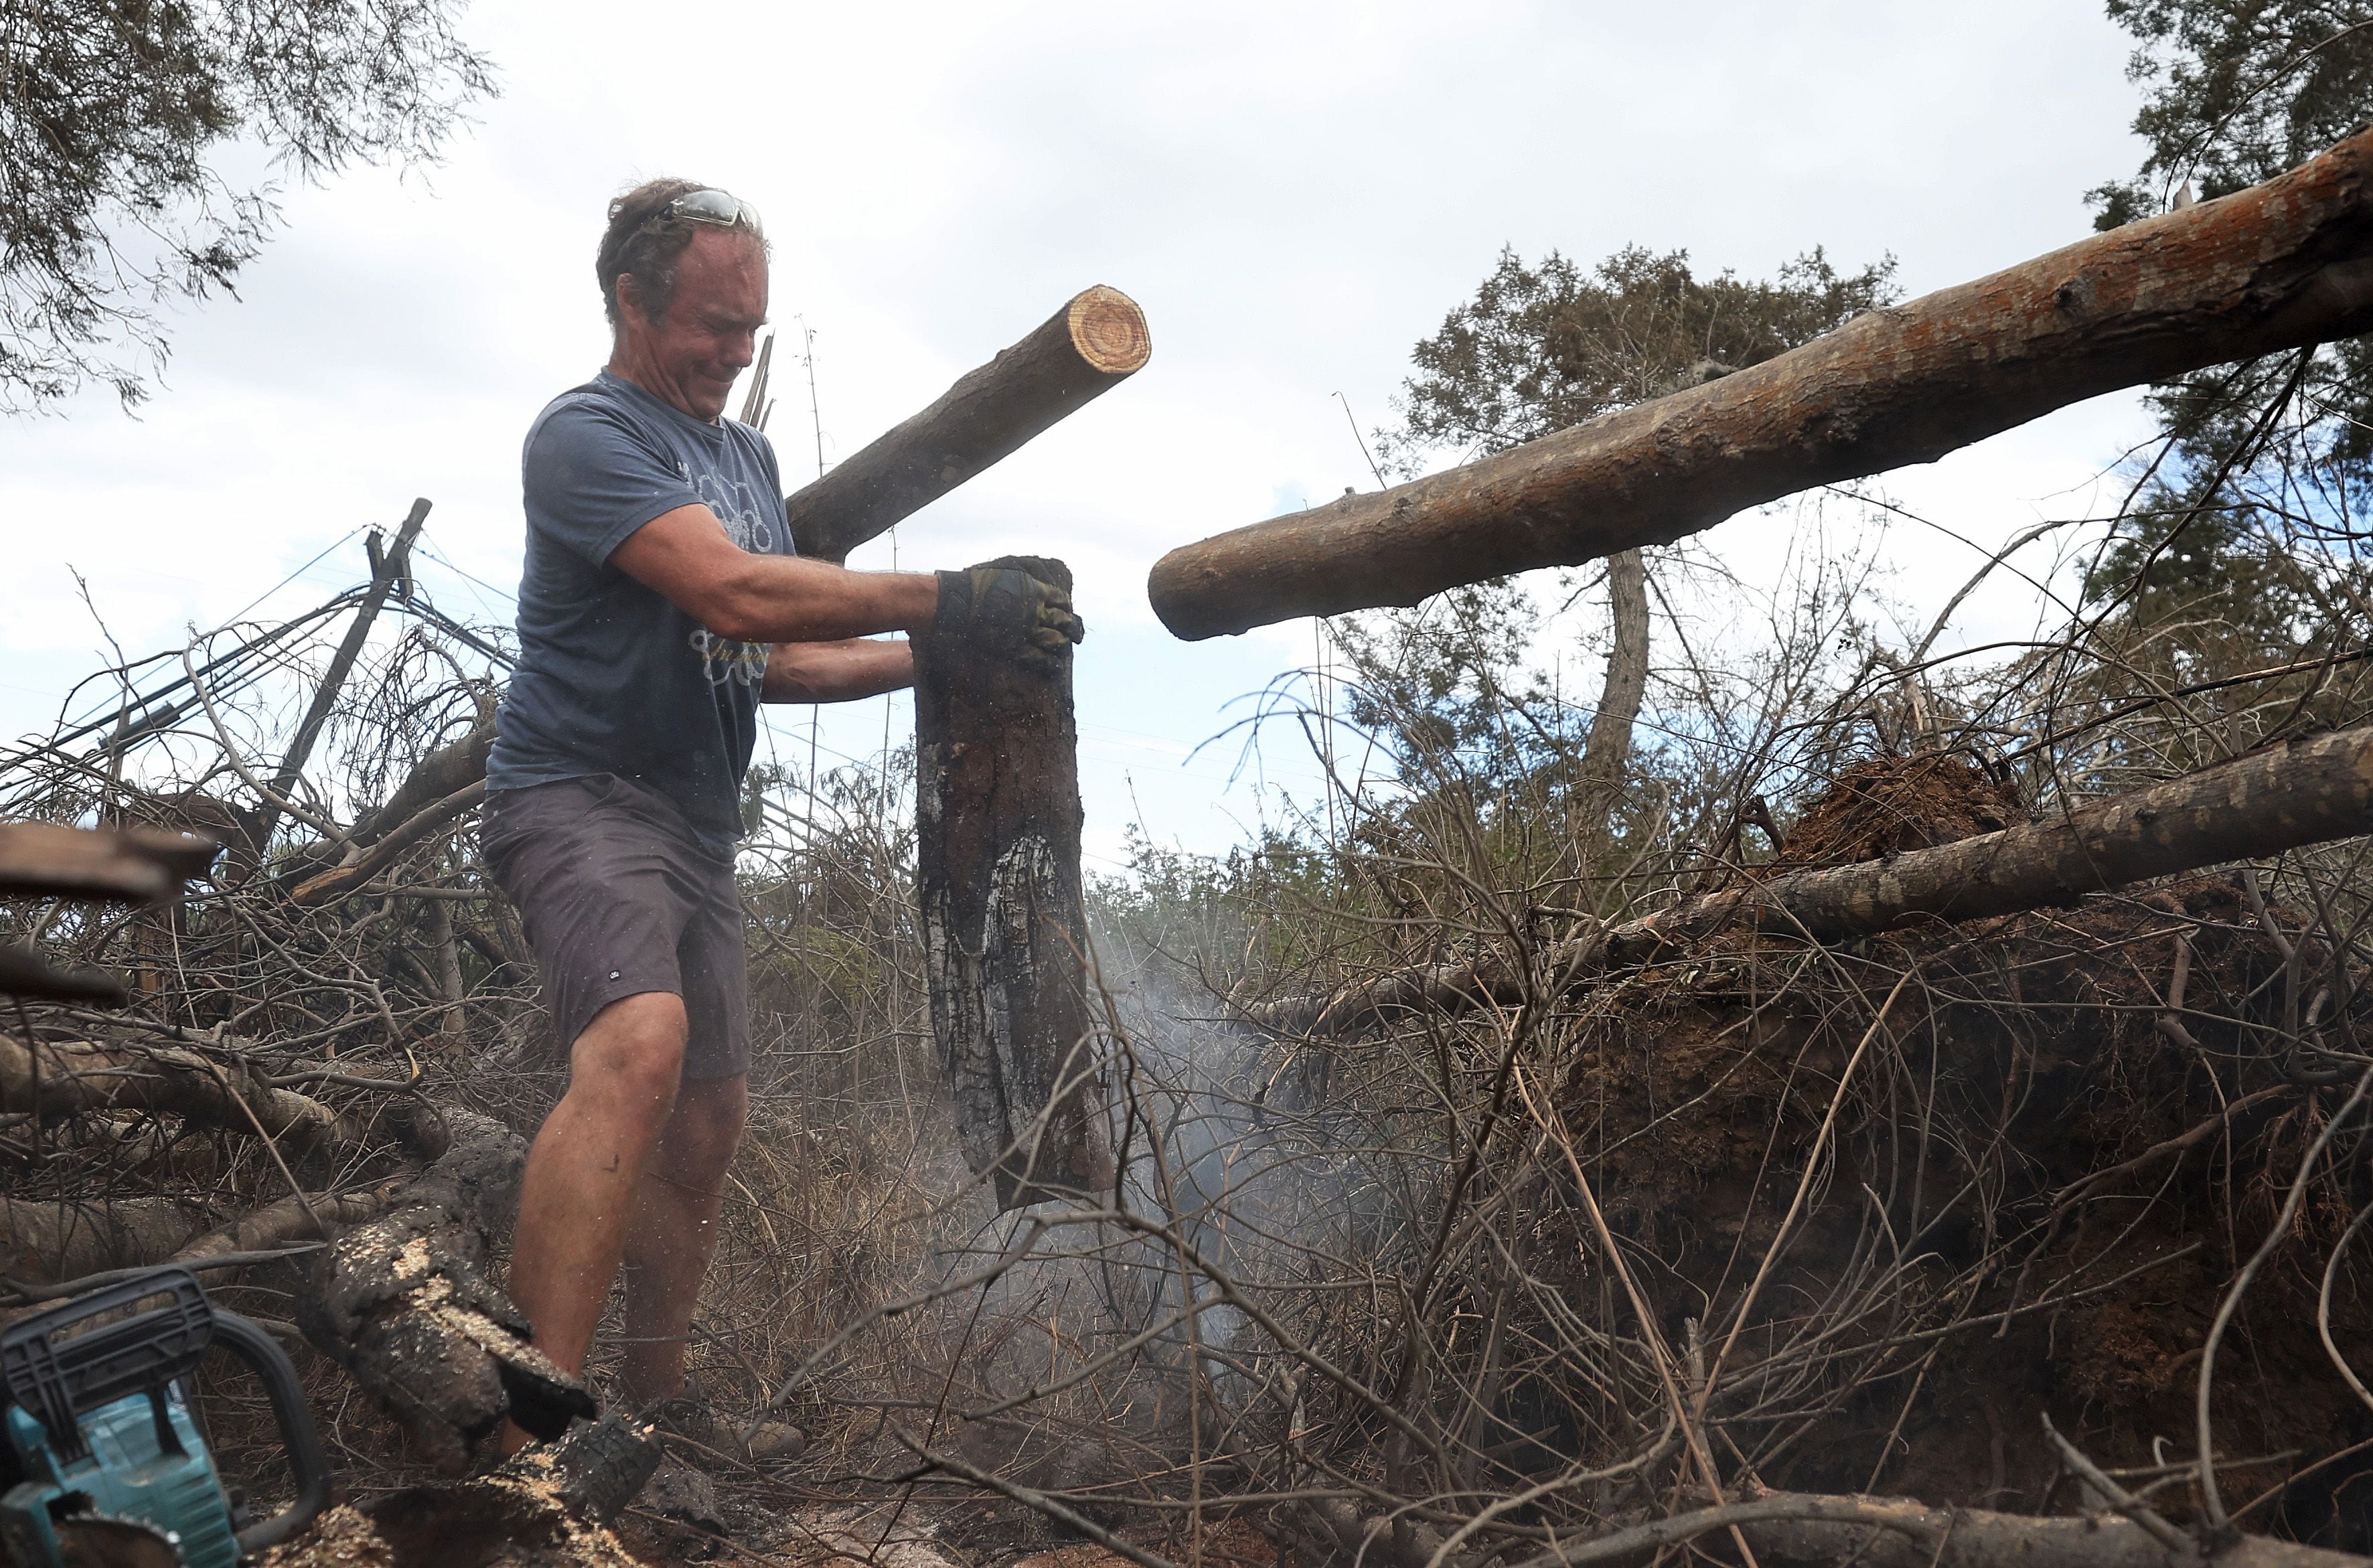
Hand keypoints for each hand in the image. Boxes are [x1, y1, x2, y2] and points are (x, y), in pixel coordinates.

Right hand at [932, 567, 1085, 671]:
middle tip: (1077, 634)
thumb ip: (1025, 583)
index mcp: (1035, 590)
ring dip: (1062, 645)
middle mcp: (1035, 611)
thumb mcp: (1008, 574)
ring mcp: (1027, 630)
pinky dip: (1050, 663)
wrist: (959, 600)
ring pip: (1055, 640)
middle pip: (1064, 622)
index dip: (1067, 607)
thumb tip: (1035, 586)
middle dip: (1072, 628)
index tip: (1068, 611)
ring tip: (1065, 648)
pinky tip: (1055, 666)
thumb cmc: (978, 584)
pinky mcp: (1016, 647)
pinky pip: (1039, 658)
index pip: (1062, 600)